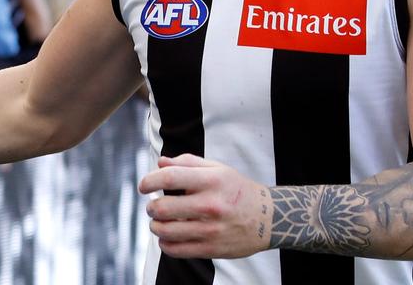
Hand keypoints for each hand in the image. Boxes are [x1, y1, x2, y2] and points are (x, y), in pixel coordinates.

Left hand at [138, 154, 270, 259]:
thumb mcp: (217, 169)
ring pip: (165, 231)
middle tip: (153, 206)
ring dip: (155, 226)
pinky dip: (165, 244)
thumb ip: (187, 163)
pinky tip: (168, 237)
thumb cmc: (237, 190)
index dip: (149, 181)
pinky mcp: (211, 249)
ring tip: (159, 222)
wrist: (268, 219)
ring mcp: (211, 229)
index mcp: (211, 181)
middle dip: (151, 207)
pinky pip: (176, 250)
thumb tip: (160, 163)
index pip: (169, 178)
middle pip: (163, 208)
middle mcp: (211, 205)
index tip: (144, 186)